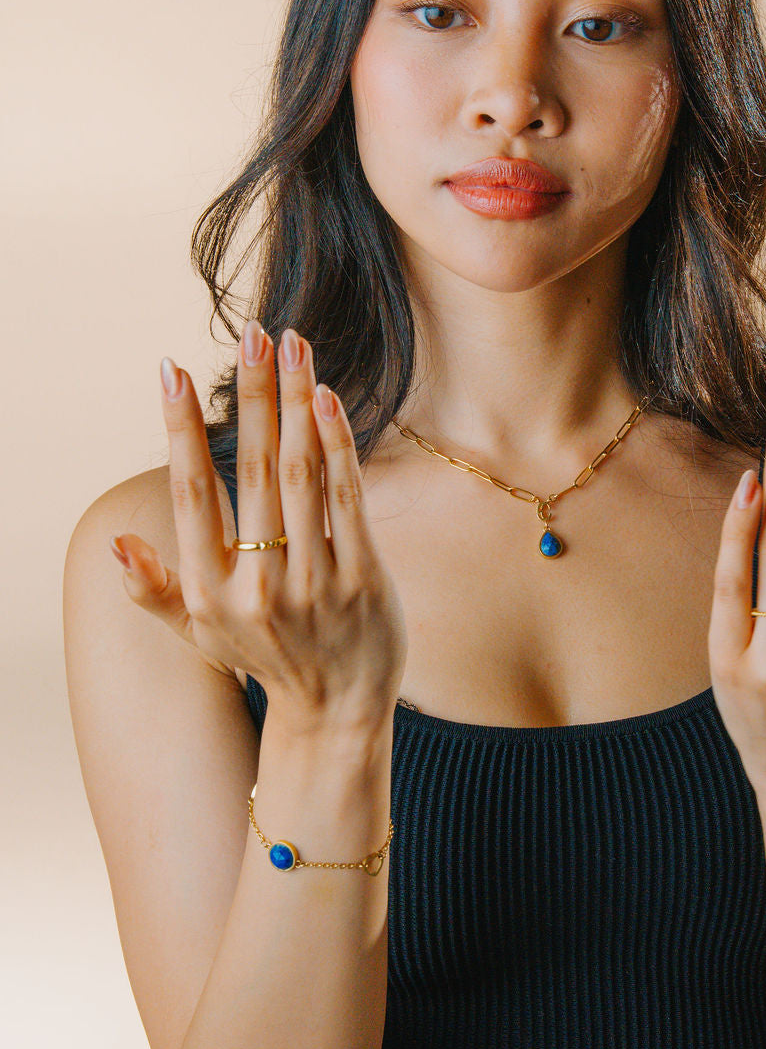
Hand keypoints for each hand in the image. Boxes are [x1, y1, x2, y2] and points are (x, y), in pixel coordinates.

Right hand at [109, 322, 408, 736]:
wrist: (337, 715)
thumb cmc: (262, 659)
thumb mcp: (197, 633)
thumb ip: (153, 589)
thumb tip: (119, 541)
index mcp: (208, 594)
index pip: (190, 496)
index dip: (179, 430)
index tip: (172, 371)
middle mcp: (258, 587)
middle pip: (252, 471)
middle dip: (252, 396)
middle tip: (252, 333)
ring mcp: (315, 583)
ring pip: (302, 474)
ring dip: (297, 402)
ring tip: (293, 345)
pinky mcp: (364, 579)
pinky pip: (347, 499)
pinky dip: (337, 446)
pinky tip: (328, 399)